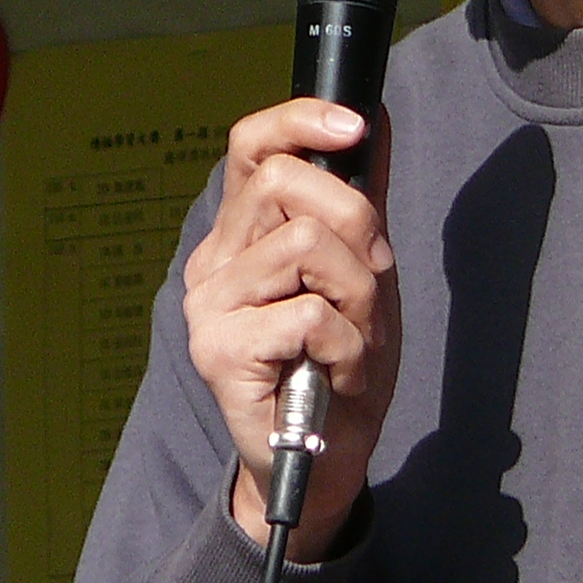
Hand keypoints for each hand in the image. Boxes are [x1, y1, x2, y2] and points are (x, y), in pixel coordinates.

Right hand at [183, 98, 401, 559]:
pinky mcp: (218, 350)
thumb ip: (361, 200)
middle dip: (357, 227)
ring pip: (308, 244)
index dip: (301, 119)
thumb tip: (374, 118)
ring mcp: (209, 305)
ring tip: (351, 343)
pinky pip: (308, 314)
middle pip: (290, 184)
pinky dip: (347, 346)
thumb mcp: (364, 272)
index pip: (254, 144)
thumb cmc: (340, 367)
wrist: (323, 464)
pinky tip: (337, 374)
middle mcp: (214, 261)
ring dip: (358, 299)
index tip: (355, 127)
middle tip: (366, 289)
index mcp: (242, 234)